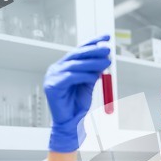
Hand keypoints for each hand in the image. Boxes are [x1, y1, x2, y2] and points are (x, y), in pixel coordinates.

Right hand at [44, 34, 110, 152]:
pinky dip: (84, 75)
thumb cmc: (78, 104)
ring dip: (92, 62)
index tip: (106, 38)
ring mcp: (52, 76)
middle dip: (93, 50)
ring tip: (107, 61)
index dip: (93, 43)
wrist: (70, 122)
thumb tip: (104, 58)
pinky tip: (95, 76)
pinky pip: (71, 77)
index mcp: (64, 66)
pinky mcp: (52, 86)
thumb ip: (93, 72)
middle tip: (108, 49)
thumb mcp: (88, 84)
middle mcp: (56, 68)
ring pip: (74, 65)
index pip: (79, 50)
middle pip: (76, 55)